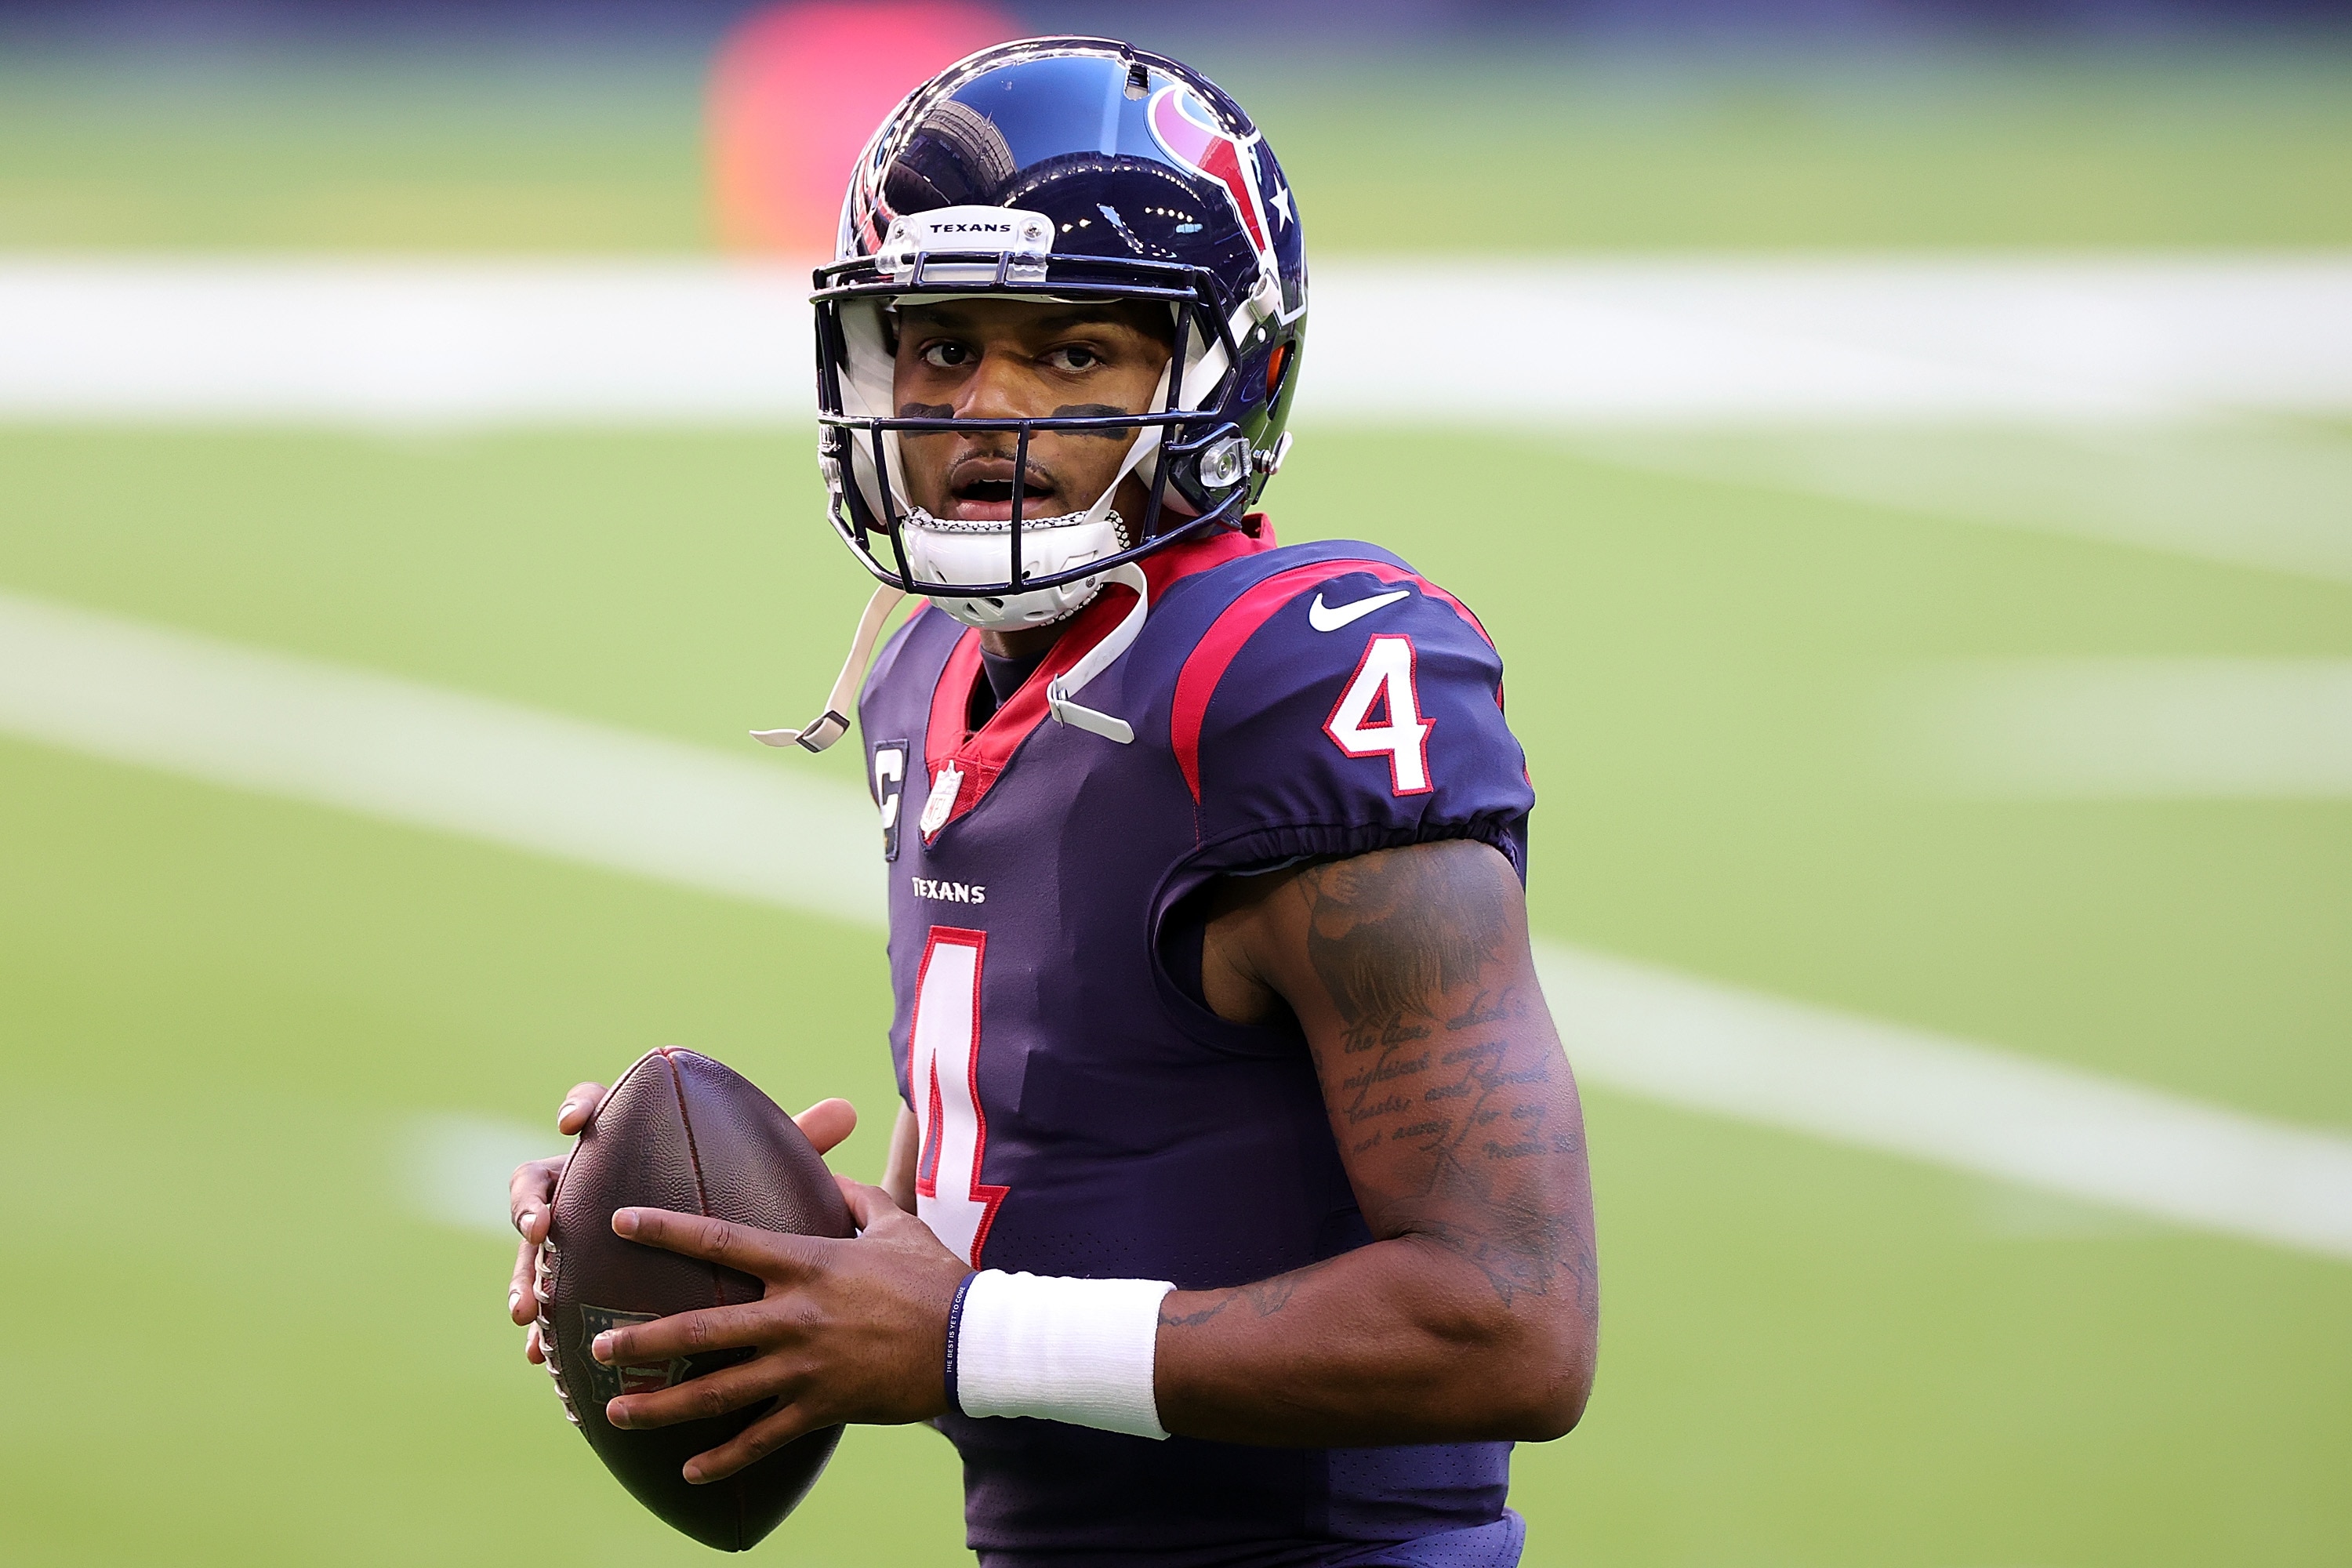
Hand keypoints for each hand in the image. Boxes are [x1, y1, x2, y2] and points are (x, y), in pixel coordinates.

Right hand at [505, 1084, 858, 1363]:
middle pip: (539, 1181)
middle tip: (540, 1226)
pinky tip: (536, 1351)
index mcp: (623, 1146)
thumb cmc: (727, 1197)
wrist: (702, 1259)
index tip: (578, 1124)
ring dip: (523, 1273)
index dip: (580, 1108)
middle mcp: (584, 1186)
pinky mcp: (565, 1285)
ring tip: (528, 1307)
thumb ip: (792, 1141)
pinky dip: (537, 1326)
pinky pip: (540, 1302)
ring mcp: (566, 1238)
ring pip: (530, 1249)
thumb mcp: (759, 1173)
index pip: (593, 1111)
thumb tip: (846, 1110)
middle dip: (530, 1201)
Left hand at [588, 1181, 968, 1482]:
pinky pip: (763, 1439)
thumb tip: (828, 1172)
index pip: (723, 1240)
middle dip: (643, 1339)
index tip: (621, 1221)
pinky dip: (724, 1458)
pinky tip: (689, 1471)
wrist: (973, 1339)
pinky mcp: (822, 1406)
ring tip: (615, 1410)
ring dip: (662, 1405)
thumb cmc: (935, 1275)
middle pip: (702, 1329)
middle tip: (598, 1343)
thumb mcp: (895, 1221)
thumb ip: (854, 1196)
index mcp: (807, 1262)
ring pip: (718, 1391)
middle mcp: (794, 1315)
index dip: (668, 1229)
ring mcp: (805, 1366)